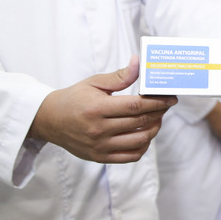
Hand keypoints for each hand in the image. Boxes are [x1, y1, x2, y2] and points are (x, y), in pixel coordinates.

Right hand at [29, 55, 174, 163]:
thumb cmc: (74, 98)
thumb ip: (119, 76)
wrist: (49, 120)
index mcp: (98, 108)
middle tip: (166, 105)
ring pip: (139, 140)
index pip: (136, 105)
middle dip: (159, 112)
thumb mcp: (94, 82)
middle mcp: (99, 129)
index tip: (171, 98)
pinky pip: (130, 156)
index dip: (158, 101)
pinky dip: (143, 146)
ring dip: (154, 129)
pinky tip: (145, 134)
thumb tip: (139, 62)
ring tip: (156, 118)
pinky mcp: (100, 157)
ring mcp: (100, 146)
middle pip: (140, 121)